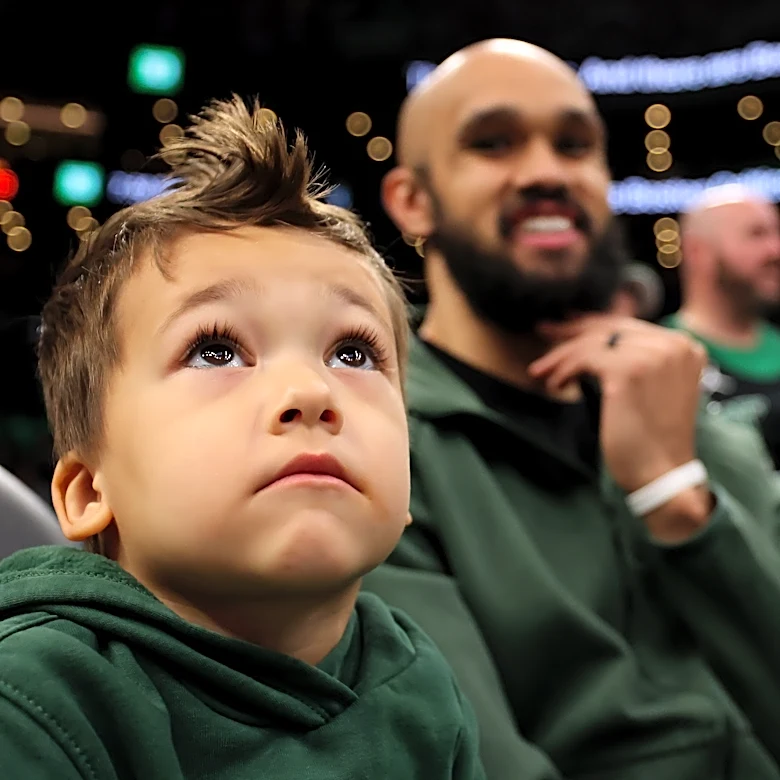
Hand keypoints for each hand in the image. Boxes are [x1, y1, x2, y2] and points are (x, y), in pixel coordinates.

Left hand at [529, 315, 706, 495]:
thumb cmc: (650, 441)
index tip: (564, 327)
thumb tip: (592, 340)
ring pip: (592, 342)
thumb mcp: (649, 389)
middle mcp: (673, 343)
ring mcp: (653, 355)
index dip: (591, 324)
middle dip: (571, 331)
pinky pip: (584, 358)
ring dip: (561, 356)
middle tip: (543, 332)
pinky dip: (564, 370)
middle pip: (609, 328)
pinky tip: (555, 385)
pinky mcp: (628, 370)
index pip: (627, 325)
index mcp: (684, 345)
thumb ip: (633, 361)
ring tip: (540, 372)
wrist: (661, 475)